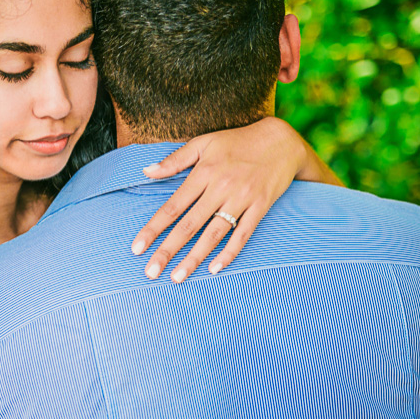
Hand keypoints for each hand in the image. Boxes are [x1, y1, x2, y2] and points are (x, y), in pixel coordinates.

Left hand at [131, 117, 309, 281]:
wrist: (282, 141)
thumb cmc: (237, 142)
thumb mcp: (203, 143)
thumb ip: (174, 160)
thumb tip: (146, 171)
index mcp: (203, 172)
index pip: (173, 206)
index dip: (154, 228)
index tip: (137, 247)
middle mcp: (221, 187)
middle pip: (190, 225)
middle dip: (168, 250)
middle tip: (151, 272)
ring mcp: (242, 199)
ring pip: (214, 234)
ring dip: (195, 258)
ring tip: (177, 277)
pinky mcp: (260, 207)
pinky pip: (243, 235)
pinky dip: (229, 253)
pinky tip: (214, 269)